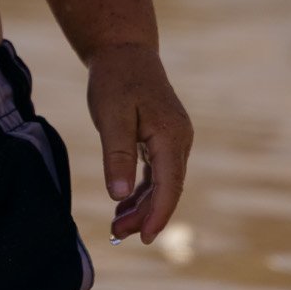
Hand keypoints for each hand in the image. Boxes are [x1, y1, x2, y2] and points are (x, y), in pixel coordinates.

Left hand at [85, 44, 191, 244]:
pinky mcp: (163, 138)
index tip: (145, 238)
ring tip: (117, 227)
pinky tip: (124, 205)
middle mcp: (179, 140)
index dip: (158, 215)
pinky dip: (142, 190)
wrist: (123, 50)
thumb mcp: (111, 117)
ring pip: (162, 183)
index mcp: (171, 135)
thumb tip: (119, 196)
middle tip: (117, 234)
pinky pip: (157, 172)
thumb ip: (117, 156)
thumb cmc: (115, 80)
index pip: (169, 185)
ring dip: (143, 206)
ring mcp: (173, 139)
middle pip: (168, 188)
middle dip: (146, 215)